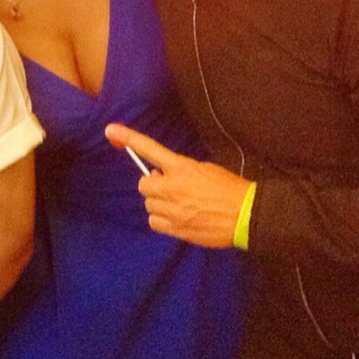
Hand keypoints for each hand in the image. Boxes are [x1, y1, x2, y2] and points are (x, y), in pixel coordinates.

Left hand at [105, 123, 249, 248]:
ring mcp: (173, 209)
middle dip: (154, 185)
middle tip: (170, 187)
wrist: (247, 215)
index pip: (151, 150)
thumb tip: (161, 176)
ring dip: (159, 202)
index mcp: (182, 168)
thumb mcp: (205, 169)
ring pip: (149, 204)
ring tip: (179, 204)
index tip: (111, 130)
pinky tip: (176, 217)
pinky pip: (154, 222)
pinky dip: (161, 219)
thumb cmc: (230, 189)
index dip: (130, 139)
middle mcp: (173, 187)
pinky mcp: (175, 228)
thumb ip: (181, 171)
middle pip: (144, 184)